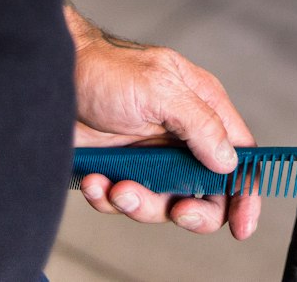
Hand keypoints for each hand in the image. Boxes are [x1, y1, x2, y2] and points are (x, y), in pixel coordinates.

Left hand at [66, 5, 259, 239]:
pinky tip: (94, 179)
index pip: (240, 154)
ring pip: (164, 204)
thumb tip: (230, 161)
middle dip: (192, 210)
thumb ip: (199, 124)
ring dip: (139, 204)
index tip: (242, 226)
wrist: (50, 79)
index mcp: (203, 107)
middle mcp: (182, 136)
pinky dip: (108, 199)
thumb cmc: (106, 70)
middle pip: (207, 191)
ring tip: (115, 187)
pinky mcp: (121, 171)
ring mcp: (152, 156)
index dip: (246, 191)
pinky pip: (124, 203)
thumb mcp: (158, 89)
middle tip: (175, 210)